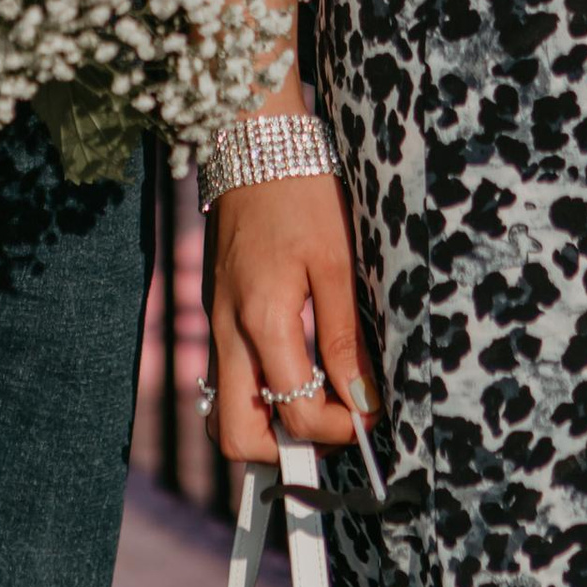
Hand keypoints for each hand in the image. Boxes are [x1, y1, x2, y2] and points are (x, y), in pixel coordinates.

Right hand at [209, 166, 376, 465]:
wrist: (250, 136)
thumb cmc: (301, 190)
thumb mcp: (337, 259)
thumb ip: (344, 337)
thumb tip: (363, 400)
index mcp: (262, 320)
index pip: (297, 413)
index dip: (341, 430)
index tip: (372, 419)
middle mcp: (227, 331)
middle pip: (237, 439)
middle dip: (286, 451)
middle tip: (333, 428)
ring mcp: (214, 321)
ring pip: (223, 411)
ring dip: (266, 424)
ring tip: (314, 401)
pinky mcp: (214, 307)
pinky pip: (225, 375)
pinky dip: (257, 390)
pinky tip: (294, 366)